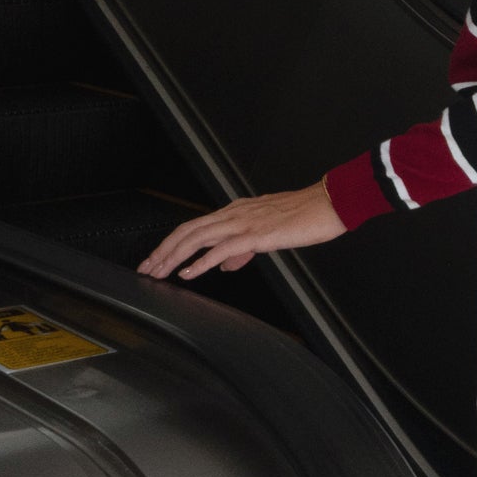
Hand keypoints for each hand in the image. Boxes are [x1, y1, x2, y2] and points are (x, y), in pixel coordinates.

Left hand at [138, 182, 344, 282]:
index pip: (194, 226)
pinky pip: (221, 249)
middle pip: (187, 230)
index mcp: (236, 211)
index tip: (157, 260)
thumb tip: (224, 265)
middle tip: (147, 269)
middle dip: (163, 250)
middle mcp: (234, 213)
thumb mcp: (269, 232)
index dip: (171, 243)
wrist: (330, 203)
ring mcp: (244, 221)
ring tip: (158, 272)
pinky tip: (190, 273)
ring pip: (197, 237)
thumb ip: (243, 248)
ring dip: (173, 256)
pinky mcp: (256, 233)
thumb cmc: (307, 215)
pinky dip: (200, 261)